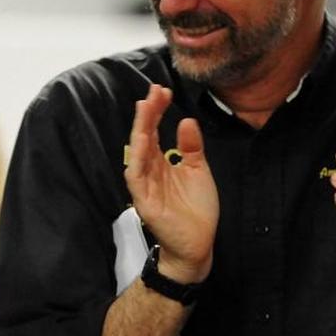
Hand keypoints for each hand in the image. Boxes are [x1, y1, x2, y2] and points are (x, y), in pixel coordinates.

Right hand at [124, 84, 217, 282]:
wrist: (198, 244)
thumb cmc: (196, 210)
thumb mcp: (198, 171)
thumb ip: (191, 147)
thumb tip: (186, 120)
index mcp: (162, 162)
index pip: (155, 131)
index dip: (157, 111)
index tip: (163, 90)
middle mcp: (150, 170)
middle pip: (144, 136)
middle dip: (148, 113)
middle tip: (154, 91)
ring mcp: (145, 185)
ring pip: (138, 152)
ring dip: (140, 129)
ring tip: (145, 107)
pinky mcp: (144, 201)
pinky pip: (136, 176)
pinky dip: (138, 158)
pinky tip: (142, 141)